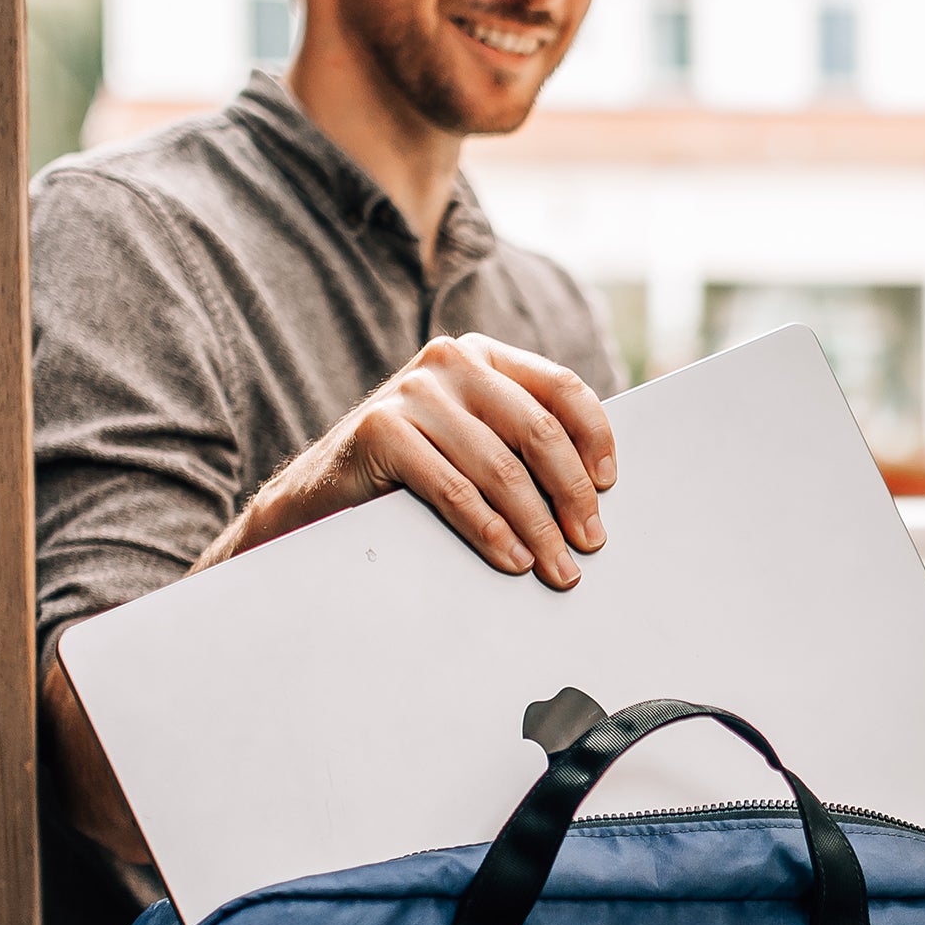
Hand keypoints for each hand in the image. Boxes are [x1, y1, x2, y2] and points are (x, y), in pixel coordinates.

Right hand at [202, 334, 615, 588]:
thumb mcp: (471, 442)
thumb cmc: (409, 475)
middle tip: (590, 543)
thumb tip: (595, 490)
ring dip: (537, 527)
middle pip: (538, 431)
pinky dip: (491, 532)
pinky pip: (455, 490)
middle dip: (572, 495)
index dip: (594, 439)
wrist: (316, 496)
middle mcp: (451, 362)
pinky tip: (511, 560)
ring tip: (557, 568)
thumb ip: (518, 443)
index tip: (609, 488)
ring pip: (501, 468)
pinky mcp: (381, 429)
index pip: (562, 388)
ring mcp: (414, 393)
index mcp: (484, 357)